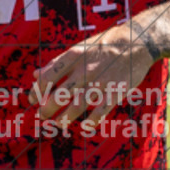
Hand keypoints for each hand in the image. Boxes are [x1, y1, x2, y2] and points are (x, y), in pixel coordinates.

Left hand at [28, 23, 156, 127]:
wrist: (136, 43)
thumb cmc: (104, 45)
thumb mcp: (79, 48)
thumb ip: (57, 63)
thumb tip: (35, 75)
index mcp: (74, 56)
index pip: (48, 76)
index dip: (37, 90)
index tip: (33, 99)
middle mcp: (84, 69)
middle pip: (59, 95)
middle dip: (47, 108)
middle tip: (42, 114)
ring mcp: (100, 82)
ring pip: (76, 106)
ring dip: (64, 118)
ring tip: (58, 123)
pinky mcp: (115, 93)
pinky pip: (99, 112)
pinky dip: (90, 122)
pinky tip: (84, 126)